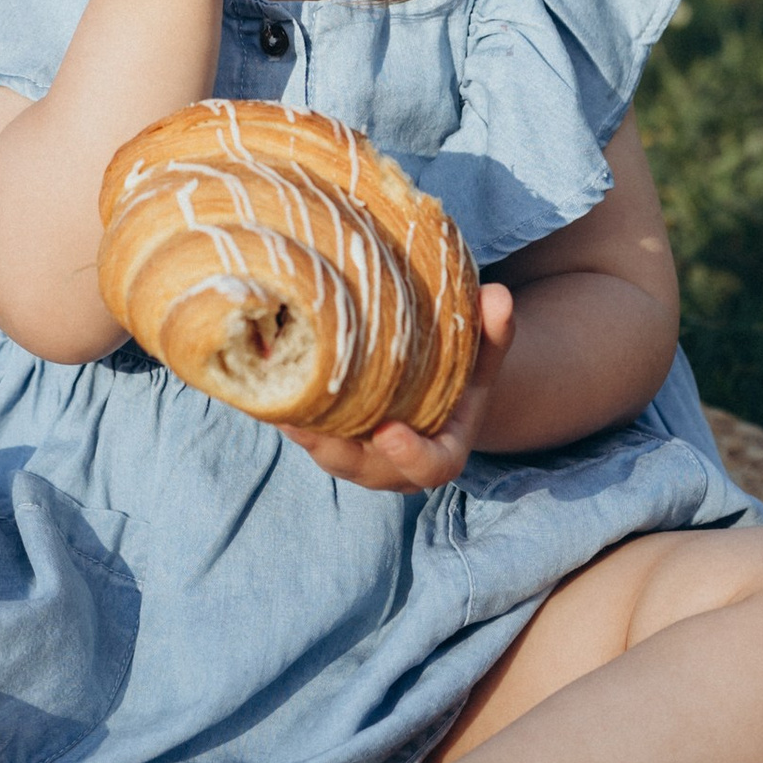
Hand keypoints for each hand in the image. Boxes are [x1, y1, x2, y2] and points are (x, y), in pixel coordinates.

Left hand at [283, 285, 515, 494]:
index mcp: (440, 453)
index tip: (389, 429)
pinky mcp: (331, 444)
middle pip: (362, 467)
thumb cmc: (462, 377)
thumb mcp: (482, 359)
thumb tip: (497, 295)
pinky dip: (289, 416)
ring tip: (277, 401)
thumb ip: (493, 333)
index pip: (430, 468)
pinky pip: (308, 437)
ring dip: (301, 432)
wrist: (433, 398)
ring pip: (327, 454)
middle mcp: (395, 467)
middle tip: (306, 421)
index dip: (410, 454)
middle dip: (333, 446)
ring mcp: (359, 459)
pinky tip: (265, 386)